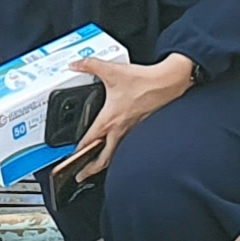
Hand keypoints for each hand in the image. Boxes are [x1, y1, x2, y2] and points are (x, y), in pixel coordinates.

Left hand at [61, 52, 194, 180]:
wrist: (168, 83)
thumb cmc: (144, 81)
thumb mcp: (112, 70)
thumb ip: (90, 65)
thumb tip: (75, 64)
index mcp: (110, 119)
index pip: (89, 142)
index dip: (77, 152)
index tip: (70, 158)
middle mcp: (121, 130)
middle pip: (103, 158)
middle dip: (90, 170)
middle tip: (81, 176)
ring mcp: (132, 132)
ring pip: (116, 154)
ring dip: (105, 163)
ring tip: (97, 168)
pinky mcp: (142, 128)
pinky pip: (127, 145)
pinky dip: (120, 152)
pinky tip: (118, 149)